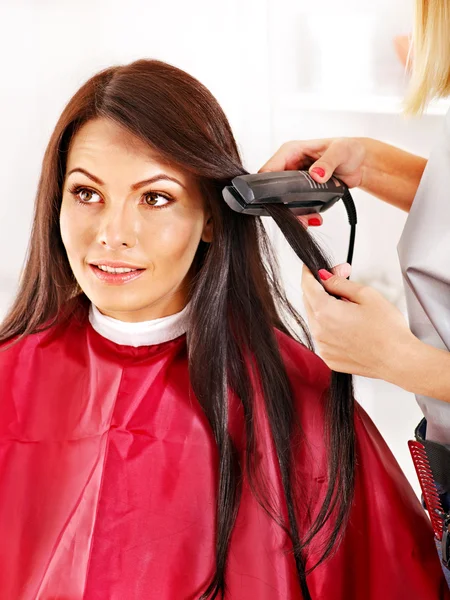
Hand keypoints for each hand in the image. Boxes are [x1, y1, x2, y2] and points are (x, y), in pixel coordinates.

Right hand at [259, 138, 365, 227]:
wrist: (360, 164)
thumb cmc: (349, 150)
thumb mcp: (340, 151)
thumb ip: (328, 162)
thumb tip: (316, 173)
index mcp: (291, 152)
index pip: (268, 169)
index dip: (266, 185)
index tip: (273, 199)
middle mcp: (289, 166)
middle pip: (274, 190)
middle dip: (282, 205)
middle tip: (297, 215)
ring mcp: (294, 181)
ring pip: (283, 202)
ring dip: (294, 214)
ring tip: (308, 220)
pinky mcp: (302, 193)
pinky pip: (295, 207)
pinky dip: (303, 215)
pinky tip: (314, 218)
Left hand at [301, 263, 414, 379]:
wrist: (398, 360)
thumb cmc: (388, 330)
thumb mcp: (366, 295)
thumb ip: (340, 283)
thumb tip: (325, 276)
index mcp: (325, 312)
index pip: (307, 285)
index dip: (310, 273)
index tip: (313, 267)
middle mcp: (318, 331)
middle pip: (309, 301)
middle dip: (321, 288)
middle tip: (340, 280)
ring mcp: (322, 347)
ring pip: (315, 319)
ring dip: (325, 308)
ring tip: (349, 306)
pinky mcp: (329, 358)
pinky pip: (322, 336)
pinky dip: (329, 327)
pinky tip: (348, 325)